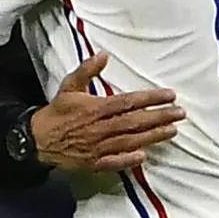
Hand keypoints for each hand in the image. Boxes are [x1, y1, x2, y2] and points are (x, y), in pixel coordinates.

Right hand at [30, 52, 184, 171]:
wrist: (38, 139)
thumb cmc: (58, 111)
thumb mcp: (69, 85)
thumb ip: (87, 70)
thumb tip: (104, 54)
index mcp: (95, 108)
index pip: (128, 102)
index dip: (150, 98)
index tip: (169, 95)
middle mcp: (99, 128)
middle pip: (135, 122)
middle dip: (159, 117)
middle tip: (180, 113)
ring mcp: (97, 147)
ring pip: (130, 141)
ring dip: (152, 136)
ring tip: (172, 131)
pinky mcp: (94, 162)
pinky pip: (114, 162)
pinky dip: (129, 159)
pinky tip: (145, 156)